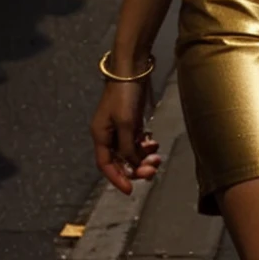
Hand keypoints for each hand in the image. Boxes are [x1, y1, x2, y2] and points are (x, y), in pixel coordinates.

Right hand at [91, 81, 161, 195]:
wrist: (132, 69)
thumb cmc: (125, 95)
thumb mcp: (126, 124)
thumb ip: (128, 147)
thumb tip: (133, 165)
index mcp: (100, 135)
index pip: (106, 165)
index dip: (117, 179)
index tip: (131, 190)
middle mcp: (107, 134)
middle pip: (120, 160)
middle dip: (136, 167)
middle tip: (154, 168)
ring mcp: (119, 127)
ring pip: (130, 151)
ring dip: (143, 156)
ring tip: (158, 156)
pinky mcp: (129, 120)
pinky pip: (135, 140)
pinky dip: (144, 145)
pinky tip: (154, 143)